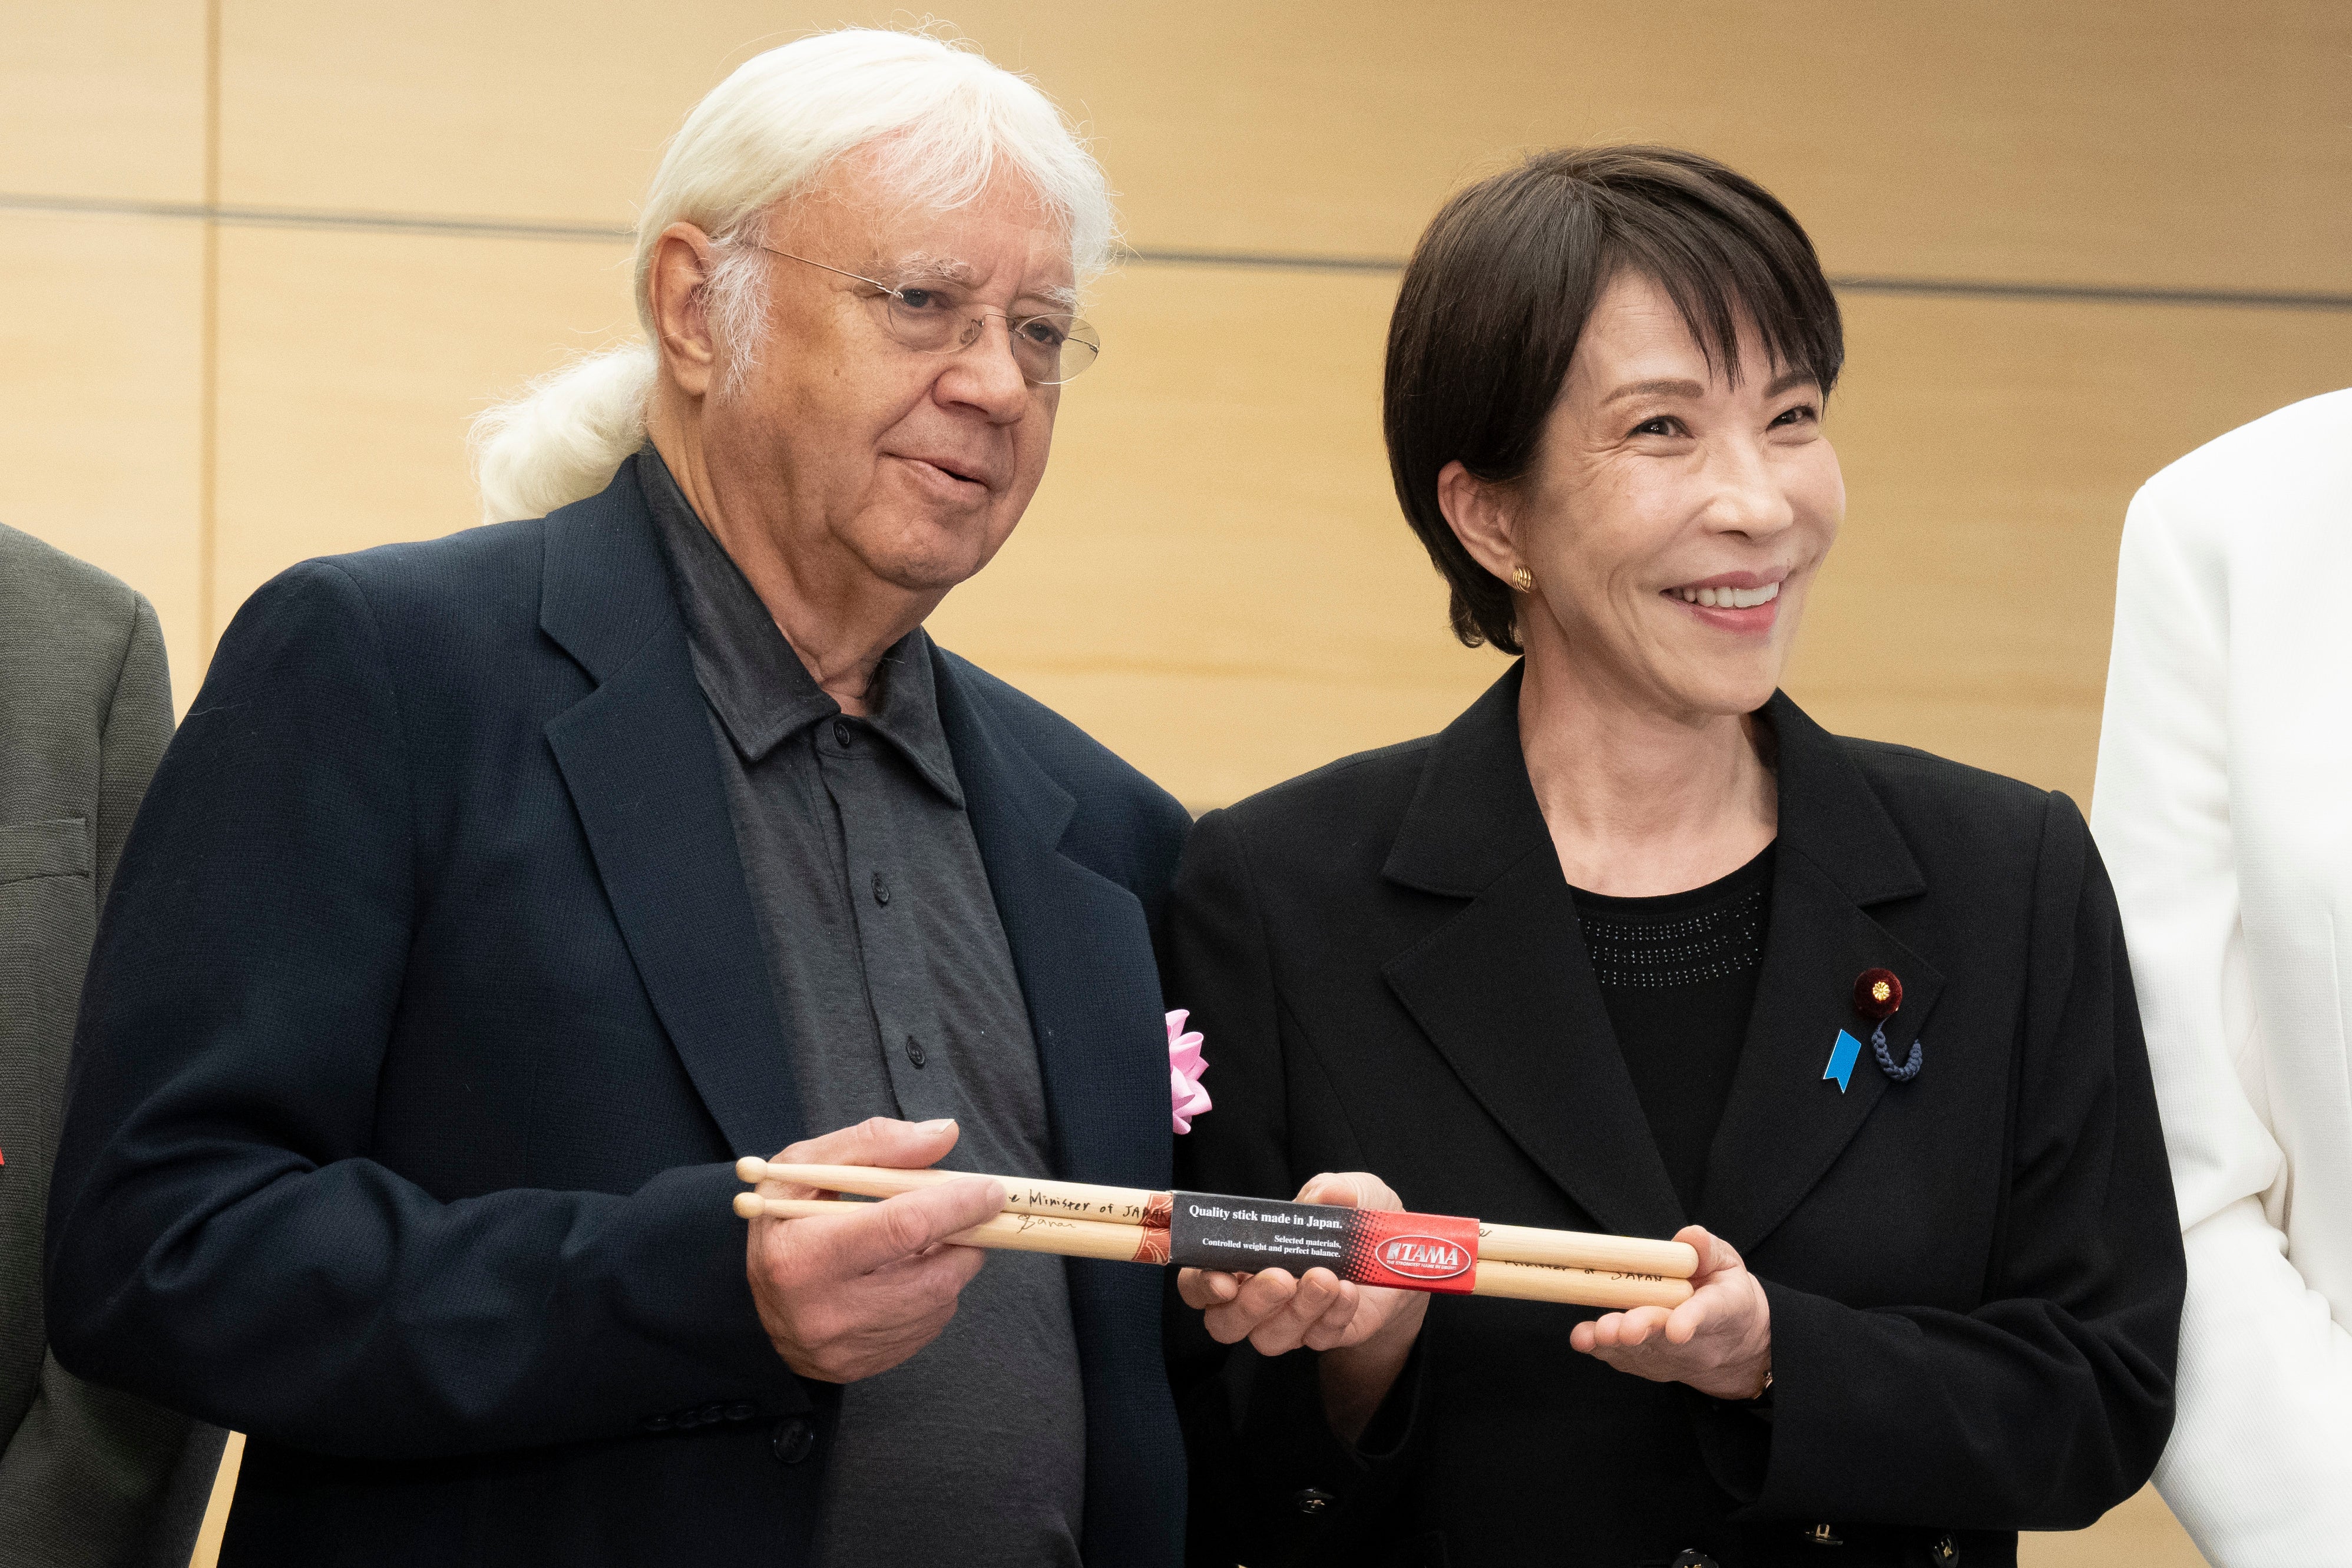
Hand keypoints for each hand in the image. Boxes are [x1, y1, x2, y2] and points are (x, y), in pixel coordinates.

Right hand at [743, 1116, 1002, 1382]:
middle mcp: (824, 1312)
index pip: (901, 1228)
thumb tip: (944, 1135)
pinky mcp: (864, 1367)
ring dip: (950, 1263)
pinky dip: (934, 1293)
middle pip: (933, 1277)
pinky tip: (906, 1273)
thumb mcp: (806, 1168)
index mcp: (803, 1257)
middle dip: (964, 1239)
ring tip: (924, 1240)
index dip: (955, 1205)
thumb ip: (874, 1143)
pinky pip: (928, 1326)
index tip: (989, 1189)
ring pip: (938, 1302)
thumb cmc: (784, 1223)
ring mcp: (846, 1348)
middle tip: (966, 1214)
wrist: (754, 1303)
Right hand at [1176, 1172, 1429, 1442]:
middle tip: (1280, 1278)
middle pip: (1225, 1323)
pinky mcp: (1325, 1336)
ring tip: (1326, 1278)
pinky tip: (1349, 1291)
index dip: (1200, 1285)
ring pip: (1270, 1338)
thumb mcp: (1351, 1191)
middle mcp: (1257, 1298)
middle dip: (1249, 1304)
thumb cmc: (1355, 1219)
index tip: (1223, 1279)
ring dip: (1297, 1310)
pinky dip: (1333, 1315)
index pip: (1199, 1284)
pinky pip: (1319, 1339)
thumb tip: (1325, 1194)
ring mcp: (1290, 1322)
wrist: (1402, 1255)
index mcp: (1242, 1259)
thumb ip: (1333, 1189)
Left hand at [1568, 1225, 1770, 1400]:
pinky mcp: (1652, 1365)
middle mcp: (1699, 1340)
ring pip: (1643, 1351)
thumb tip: (1691, 1235)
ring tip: (1594, 1335)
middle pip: (1666, 1336)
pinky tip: (1585, 1340)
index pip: (1707, 1313)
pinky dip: (1604, 1350)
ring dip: (1616, 1343)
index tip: (1676, 1330)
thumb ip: (1708, 1250)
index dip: (1690, 1320)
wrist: (1735, 1344)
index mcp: (1722, 1308)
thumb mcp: (1727, 1264)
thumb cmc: (1723, 1292)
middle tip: (1622, 1329)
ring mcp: (1673, 1357)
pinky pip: (1627, 1359)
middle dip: (1642, 1329)